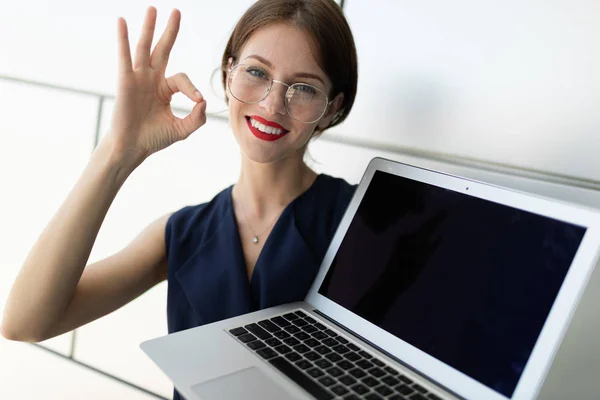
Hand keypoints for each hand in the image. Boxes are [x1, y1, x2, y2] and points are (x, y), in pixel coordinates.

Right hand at [107, 7, 206, 162]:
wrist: (133, 148)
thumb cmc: (154, 138)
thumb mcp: (182, 129)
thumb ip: (197, 117)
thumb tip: (203, 100)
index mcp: (164, 89)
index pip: (182, 79)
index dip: (192, 88)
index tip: (197, 101)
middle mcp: (151, 80)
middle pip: (163, 49)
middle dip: (170, 31)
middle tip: (177, 11)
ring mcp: (138, 78)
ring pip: (145, 48)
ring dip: (149, 28)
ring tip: (153, 8)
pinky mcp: (125, 81)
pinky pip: (125, 56)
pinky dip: (123, 39)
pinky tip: (122, 22)